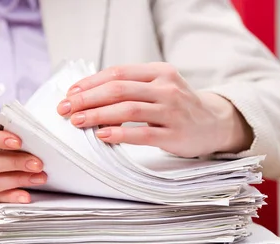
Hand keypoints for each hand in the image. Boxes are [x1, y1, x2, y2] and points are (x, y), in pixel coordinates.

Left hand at [57, 63, 252, 157]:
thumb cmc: (177, 107)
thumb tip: (87, 94)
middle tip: (65, 109)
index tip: (69, 94)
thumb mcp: (158, 87)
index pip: (117, 73)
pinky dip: (119, 134)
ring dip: (98, 115)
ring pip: (128, 109)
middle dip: (87, 98)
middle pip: (118, 89)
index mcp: (159, 72)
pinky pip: (142, 133)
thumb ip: (130, 87)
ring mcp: (172, 111)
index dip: (90, 83)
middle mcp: (166, 88)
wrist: (214, 124)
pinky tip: (102, 136)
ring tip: (77, 121)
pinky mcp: (174, 134)